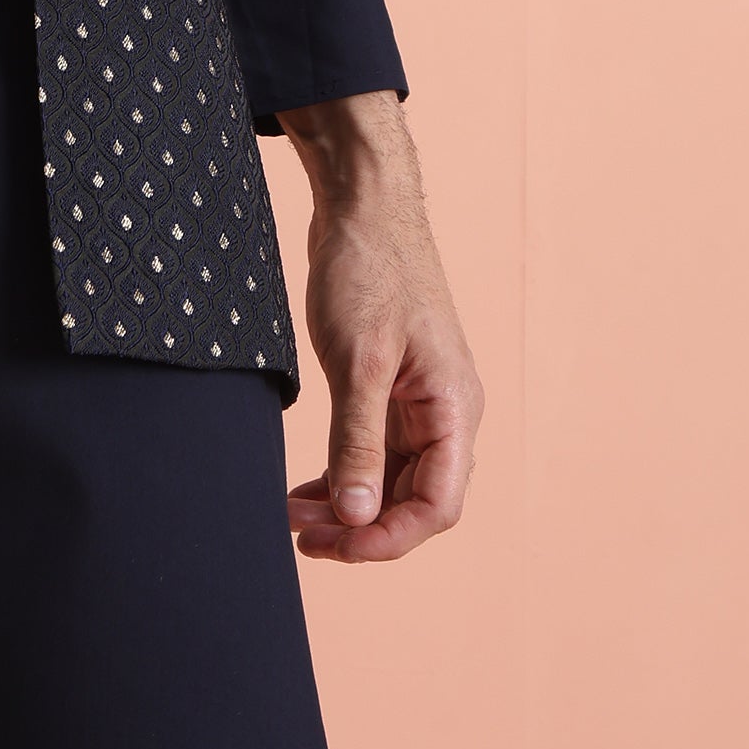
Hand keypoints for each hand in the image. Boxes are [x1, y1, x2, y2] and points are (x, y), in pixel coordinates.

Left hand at [277, 92, 482, 563]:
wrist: (362, 202)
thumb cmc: (370, 269)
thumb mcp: (360, 360)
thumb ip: (358, 441)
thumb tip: (358, 518)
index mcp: (454, 409)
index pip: (436, 505)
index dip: (387, 537)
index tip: (333, 545)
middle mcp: (445, 412)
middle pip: (412, 499)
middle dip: (359, 525)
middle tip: (299, 536)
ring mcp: (419, 399)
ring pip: (390, 477)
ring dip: (348, 503)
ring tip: (294, 518)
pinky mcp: (391, 385)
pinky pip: (375, 448)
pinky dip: (344, 472)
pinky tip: (308, 488)